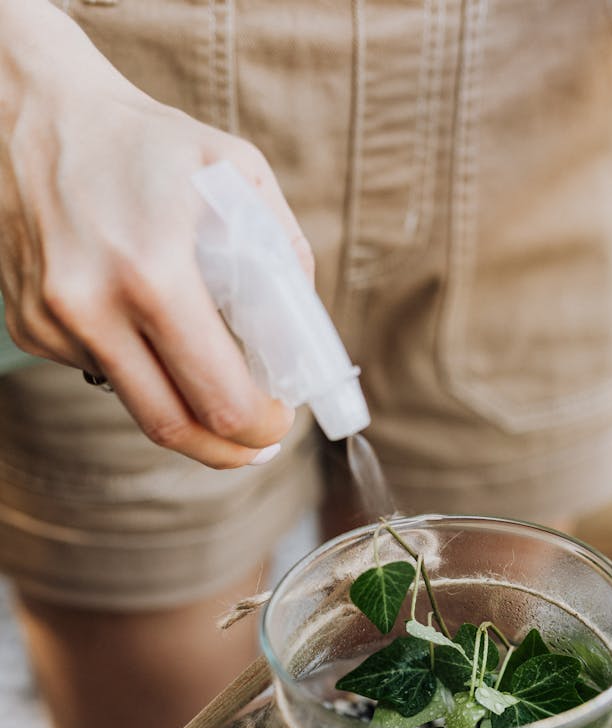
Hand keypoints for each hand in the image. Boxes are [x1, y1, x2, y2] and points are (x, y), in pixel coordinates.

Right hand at [0, 1, 309, 466]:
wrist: (30, 112)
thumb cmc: (143, 141)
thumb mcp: (235, 171)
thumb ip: (283, 251)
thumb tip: (301, 331)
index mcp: (152, 270)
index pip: (217, 397)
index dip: (259, 428)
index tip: (279, 422)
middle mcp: (92, 306)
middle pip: (172, 427)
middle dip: (228, 450)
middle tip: (257, 443)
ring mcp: (53, 323)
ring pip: (135, 405)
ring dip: (185, 411)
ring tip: (214, 387)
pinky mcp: (29, 328)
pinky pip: (100, 372)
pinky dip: (137, 367)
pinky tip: (145, 325)